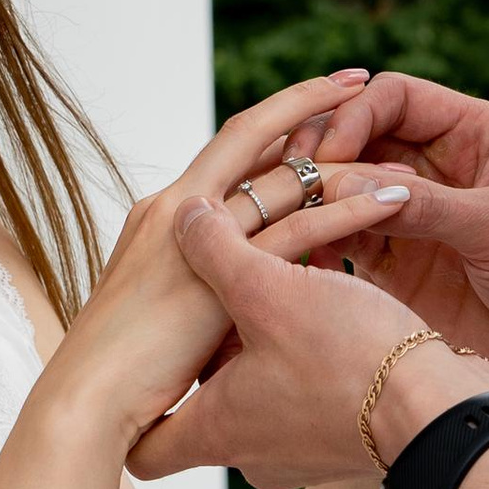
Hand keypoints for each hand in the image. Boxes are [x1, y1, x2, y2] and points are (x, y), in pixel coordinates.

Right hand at [49, 73, 397, 440]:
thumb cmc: (118, 375)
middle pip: (253, 136)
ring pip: (286, 178)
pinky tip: (397, 202)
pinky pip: (302, 226)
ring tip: (403, 158)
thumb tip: (225, 301)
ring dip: (348, 162)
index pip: (226, 150)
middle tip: (361, 84)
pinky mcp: (221, 271)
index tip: (314, 103)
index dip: (272, 122)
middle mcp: (175, 207)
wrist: (85, 404)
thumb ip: (197, 292)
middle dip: (309, 104)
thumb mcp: (163, 317)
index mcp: (162, 215)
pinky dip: (352, 210)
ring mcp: (197, 234)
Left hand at [127, 206, 473, 488]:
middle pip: (204, 406)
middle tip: (224, 298)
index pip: (143, 450)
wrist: (443, 413)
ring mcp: (297, 455)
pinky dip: (304, 356)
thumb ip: (217, 248)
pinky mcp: (341, 442)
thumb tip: (185, 216)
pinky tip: (325, 308)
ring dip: (264, 345)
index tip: (145, 368)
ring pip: (257, 394)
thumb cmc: (352, 360)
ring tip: (283, 290)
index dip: (136, 411)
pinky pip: (303, 396)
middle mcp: (249, 454)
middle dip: (212, 349)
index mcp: (215, 430)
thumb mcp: (269, 289)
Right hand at [293, 69, 488, 393]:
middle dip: (328, 158)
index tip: (331, 157)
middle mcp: (443, 166)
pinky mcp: (406, 263)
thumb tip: (343, 184)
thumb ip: (425, 206)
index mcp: (479, 132)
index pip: (396, 98)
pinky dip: (328, 243)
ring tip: (301, 226)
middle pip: (362, 141)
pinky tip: (315, 259)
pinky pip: (352, 239)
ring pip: (350, 191)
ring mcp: (421, 215)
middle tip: (297, 188)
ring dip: (322, 202)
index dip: (354, 118)